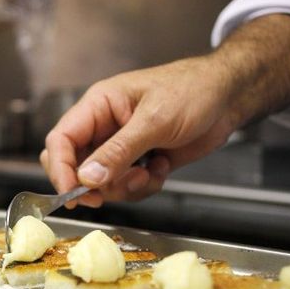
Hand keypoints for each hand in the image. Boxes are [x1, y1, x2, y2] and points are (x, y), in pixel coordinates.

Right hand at [41, 56, 238, 206]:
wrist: (229, 98)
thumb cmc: (193, 91)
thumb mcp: (154, 121)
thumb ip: (119, 151)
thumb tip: (87, 178)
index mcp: (98, 106)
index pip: (61, 140)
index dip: (61, 169)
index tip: (73, 194)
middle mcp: (103, 127)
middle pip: (74, 165)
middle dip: (89, 185)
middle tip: (104, 197)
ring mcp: (120, 146)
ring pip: (100, 181)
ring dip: (123, 187)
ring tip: (148, 173)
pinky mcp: (137, 161)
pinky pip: (125, 186)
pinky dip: (142, 186)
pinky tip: (162, 168)